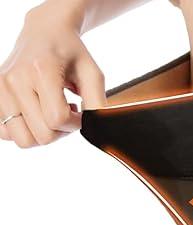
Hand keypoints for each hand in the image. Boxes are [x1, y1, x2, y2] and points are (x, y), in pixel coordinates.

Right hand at [0, 1, 106, 147]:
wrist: (44, 32)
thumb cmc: (70, 54)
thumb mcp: (93, 74)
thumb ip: (98, 103)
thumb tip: (98, 128)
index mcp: (40, 70)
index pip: (57, 119)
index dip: (74, 123)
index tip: (77, 109)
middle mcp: (15, 79)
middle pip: (42, 135)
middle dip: (61, 131)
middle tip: (65, 112)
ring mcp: (1, 88)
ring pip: (24, 140)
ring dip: (42, 134)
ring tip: (50, 113)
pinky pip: (6, 133)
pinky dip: (24, 131)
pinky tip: (35, 115)